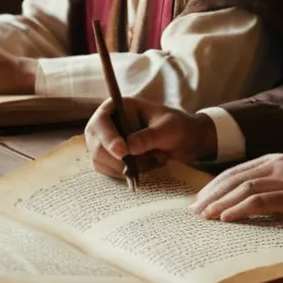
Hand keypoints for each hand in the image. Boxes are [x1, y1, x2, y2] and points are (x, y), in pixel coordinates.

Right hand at [87, 99, 214, 176]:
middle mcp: (108, 125)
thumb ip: (149, 136)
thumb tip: (128, 148)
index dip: (108, 137)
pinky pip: (108, 172)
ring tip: (152, 161)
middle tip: (142, 164)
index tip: (123, 151)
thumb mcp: (168, 128)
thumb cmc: (177, 127)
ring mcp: (107, 143)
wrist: (186, 142)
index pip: (101, 121)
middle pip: (96, 144)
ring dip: (125, 168)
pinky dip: (125, 175)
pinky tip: (146, 168)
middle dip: (117, 158)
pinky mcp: (111, 160)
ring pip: (100, 161)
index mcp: (118, 107)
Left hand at [189, 154, 282, 226]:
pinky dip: (239, 209)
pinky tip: (226, 218)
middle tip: (194, 210)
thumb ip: (276, 185)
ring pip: (242, 187)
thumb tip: (251, 204)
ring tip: (203, 216)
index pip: (237, 170)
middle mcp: (278, 164)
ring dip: (219, 203)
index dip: (216, 185)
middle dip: (211, 194)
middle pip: (234, 177)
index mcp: (277, 159)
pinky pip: (259, 200)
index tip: (201, 200)